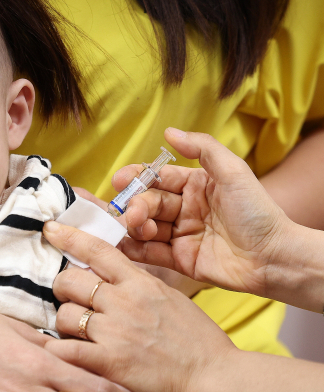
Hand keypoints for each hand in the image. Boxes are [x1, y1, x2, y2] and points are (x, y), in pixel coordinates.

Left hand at [42, 220, 236, 391]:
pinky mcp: (109, 362)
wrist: (213, 375)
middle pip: (69, 280)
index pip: (97, 250)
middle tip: (69, 300)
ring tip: (74, 333)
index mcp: (139, 282)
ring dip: (64, 323)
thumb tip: (112, 273)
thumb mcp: (168, 296)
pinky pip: (66, 349)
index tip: (50, 230)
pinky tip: (59, 353)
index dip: (69, 237)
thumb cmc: (196, 337)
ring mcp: (114, 331)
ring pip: (64, 315)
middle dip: (62, 289)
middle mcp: (123, 301)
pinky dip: (56, 350)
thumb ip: (137, 283)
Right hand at [116, 129, 291, 295]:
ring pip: (146, 227)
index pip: (158, 178)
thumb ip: (203, 148)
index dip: (137, 178)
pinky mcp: (180, 259)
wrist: (273, 256)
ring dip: (134, 227)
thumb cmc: (257, 211)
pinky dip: (134, 250)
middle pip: (148, 203)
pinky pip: (151, 253)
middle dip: (136, 206)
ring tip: (135, 227)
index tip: (119, 180)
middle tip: (132, 213)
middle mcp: (184, 209)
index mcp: (195, 186)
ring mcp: (181, 235)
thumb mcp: (233, 171)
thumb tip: (169, 131)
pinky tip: (122, 246)